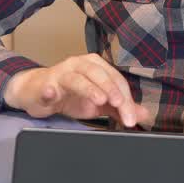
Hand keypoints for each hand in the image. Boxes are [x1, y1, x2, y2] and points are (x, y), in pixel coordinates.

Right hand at [3, 54, 149, 127]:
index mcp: (96, 66)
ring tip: (99, 99)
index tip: (131, 118)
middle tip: (120, 106)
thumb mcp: (99, 102)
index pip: (116, 80)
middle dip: (112, 90)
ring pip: (77, 78)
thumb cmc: (71, 94)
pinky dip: (50, 90)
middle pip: (99, 74)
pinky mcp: (45, 85)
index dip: (125, 99)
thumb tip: (143, 114)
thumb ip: (120, 107)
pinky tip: (52, 93)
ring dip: (89, 88)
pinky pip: (47, 87)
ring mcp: (61, 73)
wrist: (40, 94)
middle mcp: (79, 65)